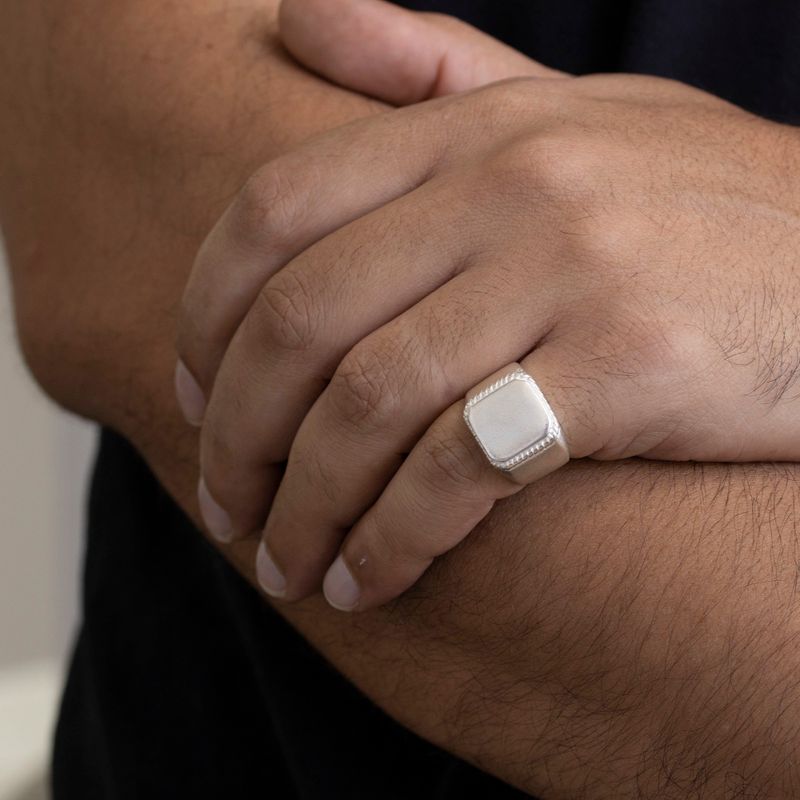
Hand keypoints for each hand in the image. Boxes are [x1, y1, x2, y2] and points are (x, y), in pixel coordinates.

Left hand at [177, 0, 799, 611]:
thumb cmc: (696, 206)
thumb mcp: (571, 108)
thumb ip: (429, 69)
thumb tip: (294, 17)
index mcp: (477, 130)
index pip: (273, 211)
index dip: (205, 317)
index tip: (193, 399)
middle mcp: (511, 189)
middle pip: (300, 323)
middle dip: (236, 438)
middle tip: (225, 507)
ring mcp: (568, 273)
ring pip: (366, 406)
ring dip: (304, 507)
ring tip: (288, 568)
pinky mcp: (624, 368)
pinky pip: (457, 467)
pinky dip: (393, 537)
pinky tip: (371, 581)